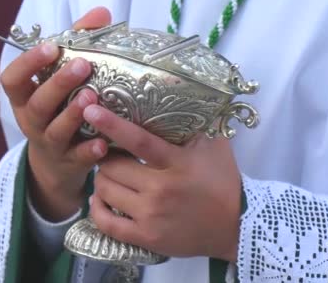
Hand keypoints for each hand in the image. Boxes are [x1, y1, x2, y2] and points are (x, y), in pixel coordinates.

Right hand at [0, 7, 111, 220]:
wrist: (56, 163)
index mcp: (25, 97)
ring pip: (55, 130)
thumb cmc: (60, 108)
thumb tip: (101, 13)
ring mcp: (50, 143)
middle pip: (38, 103)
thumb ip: (78, 43)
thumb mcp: (60, 79)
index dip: (28, 63)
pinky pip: (78, 158)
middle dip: (58, 83)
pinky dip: (90, 150)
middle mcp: (32, 120)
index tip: (49, 47)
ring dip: (72, 114)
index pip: (12, 79)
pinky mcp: (69, 163)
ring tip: (92, 96)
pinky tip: (103, 142)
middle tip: (83, 65)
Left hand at [83, 104, 241, 261]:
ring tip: (109, 174)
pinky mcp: (146, 237)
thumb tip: (181, 90)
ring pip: (106, 191)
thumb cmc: (223, 180)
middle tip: (108, 152)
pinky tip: (100, 198)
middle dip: (105, 156)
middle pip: (113, 167)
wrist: (236, 226)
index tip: (91, 110)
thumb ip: (197, 121)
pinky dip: (97, 208)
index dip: (112, 125)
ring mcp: (152, 216)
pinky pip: (107, 222)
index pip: (139, 141)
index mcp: (177, 163)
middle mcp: (161, 189)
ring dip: (101, 179)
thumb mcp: (214, 145)